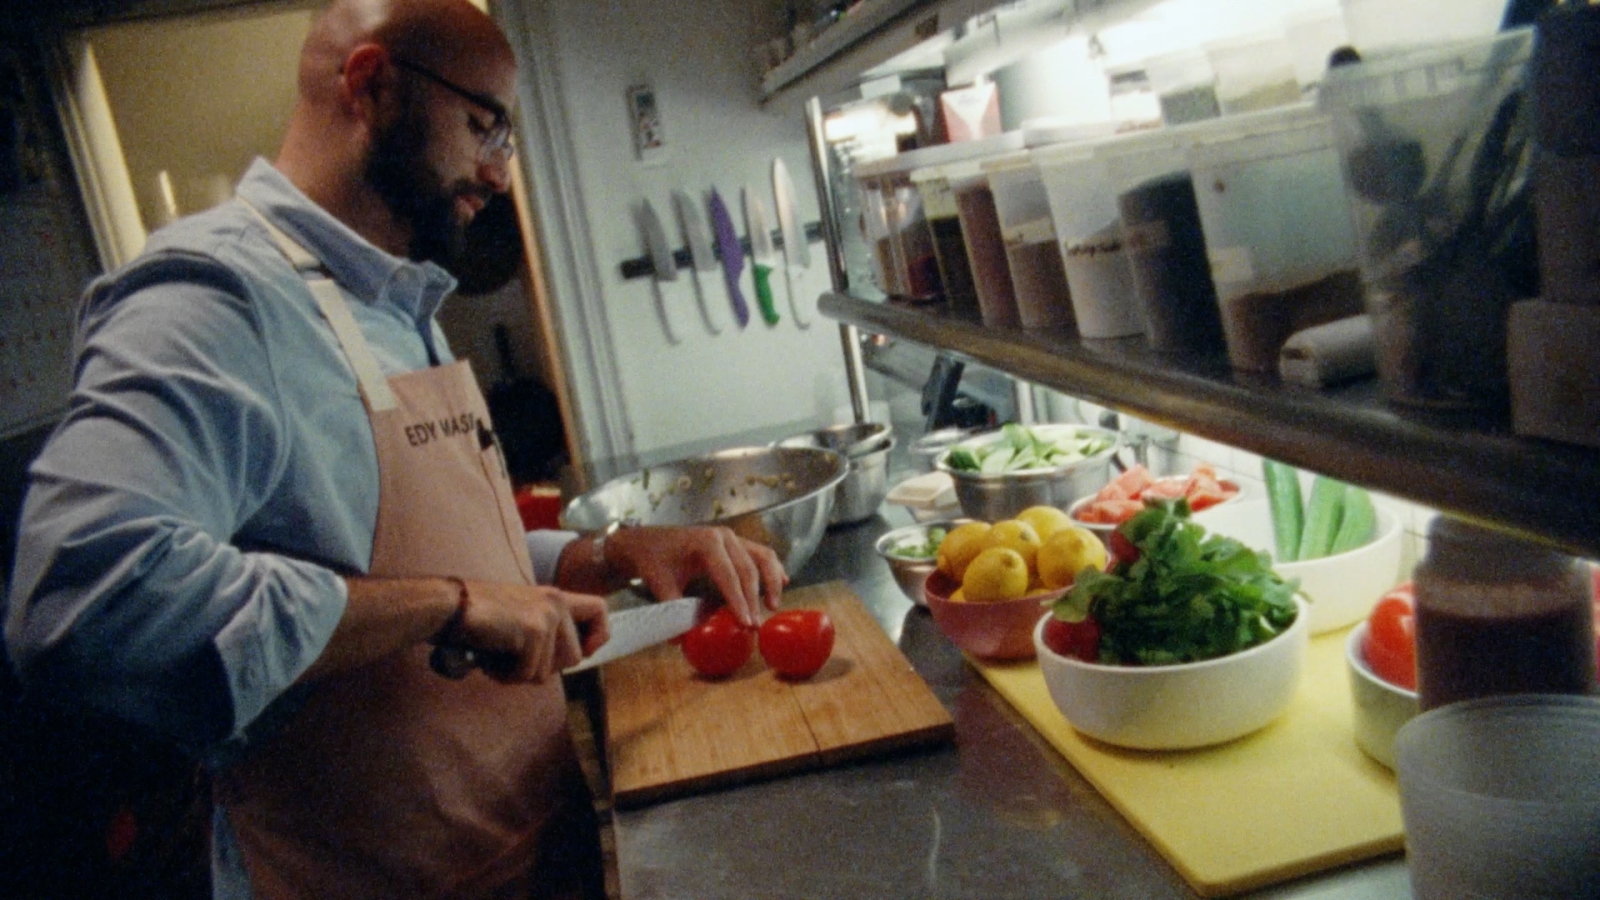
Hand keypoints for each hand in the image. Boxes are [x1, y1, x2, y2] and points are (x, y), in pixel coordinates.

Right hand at [450, 581, 609, 682]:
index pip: (600, 610)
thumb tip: (569, 660)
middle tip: (513, 661)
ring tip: (497, 657)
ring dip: (519, 674)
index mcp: (555, 597)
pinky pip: (528, 673)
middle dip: (542, 669)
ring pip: (549, 671)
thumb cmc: (477, 617)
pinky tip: (489, 660)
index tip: (583, 652)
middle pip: (573, 658)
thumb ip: (546, 632)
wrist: (448, 606)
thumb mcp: (521, 617)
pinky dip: (506, 675)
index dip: (597, 636)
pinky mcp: (533, 630)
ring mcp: (546, 615)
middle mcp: (556, 602)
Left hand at [605, 526, 786, 625]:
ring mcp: (732, 538)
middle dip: (754, 599)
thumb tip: (682, 639)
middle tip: (754, 625)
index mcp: (706, 542)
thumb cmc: (653, 561)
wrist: (646, 542)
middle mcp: (724, 536)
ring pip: (763, 557)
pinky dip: (772, 568)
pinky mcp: (735, 543)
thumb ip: (673, 608)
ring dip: (771, 581)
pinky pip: (760, 554)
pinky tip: (782, 583)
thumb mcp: (660, 584)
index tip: (745, 622)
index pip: (729, 575)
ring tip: (772, 606)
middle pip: (748, 569)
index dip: (739, 601)